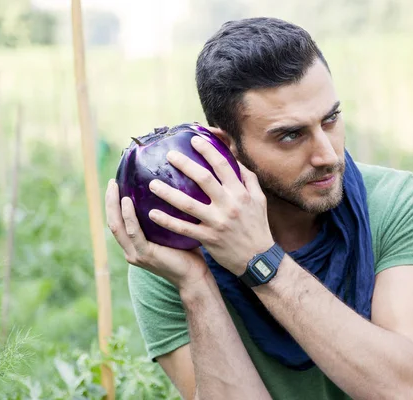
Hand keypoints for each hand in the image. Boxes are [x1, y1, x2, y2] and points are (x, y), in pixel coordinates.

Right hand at [105, 180, 209, 291]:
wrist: (195, 276)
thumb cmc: (188, 253)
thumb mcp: (172, 231)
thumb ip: (165, 216)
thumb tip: (170, 189)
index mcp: (135, 246)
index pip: (118, 222)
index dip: (113, 205)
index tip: (115, 184)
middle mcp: (131, 251)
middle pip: (112, 222)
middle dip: (109, 201)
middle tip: (111, 182)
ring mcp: (136, 254)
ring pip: (117, 226)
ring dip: (114, 205)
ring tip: (115, 186)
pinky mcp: (145, 254)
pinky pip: (134, 232)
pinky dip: (129, 216)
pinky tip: (128, 201)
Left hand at [147, 130, 274, 275]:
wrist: (258, 259)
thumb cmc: (258, 226)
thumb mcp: (259, 200)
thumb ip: (248, 179)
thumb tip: (236, 160)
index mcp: (241, 193)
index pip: (223, 166)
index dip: (208, 150)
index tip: (194, 140)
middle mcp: (229, 205)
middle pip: (203, 179)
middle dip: (184, 165)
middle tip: (169, 155)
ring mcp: (217, 222)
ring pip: (188, 204)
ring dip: (168, 193)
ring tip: (153, 184)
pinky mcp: (208, 238)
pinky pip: (184, 229)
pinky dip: (167, 221)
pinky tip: (152, 214)